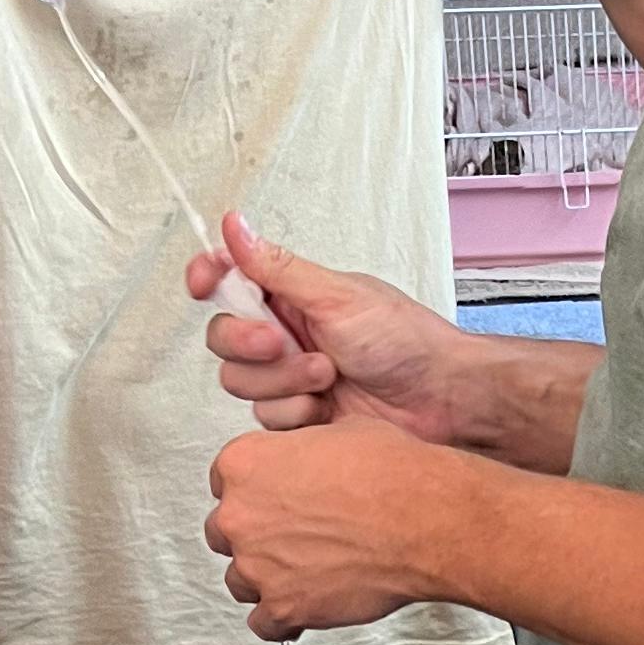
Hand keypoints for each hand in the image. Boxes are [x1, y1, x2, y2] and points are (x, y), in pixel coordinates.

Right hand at [187, 213, 472, 441]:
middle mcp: (287, 333)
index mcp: (293, 294)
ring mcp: (292, 377)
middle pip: (224, 339)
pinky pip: (266, 419)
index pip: (229, 279)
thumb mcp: (337, 295)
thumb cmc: (404, 341)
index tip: (202, 284)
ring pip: (242, 383)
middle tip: (288, 344)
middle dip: (251, 345)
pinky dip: (296, 415)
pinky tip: (329, 411)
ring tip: (329, 377)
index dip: (208, 278)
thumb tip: (233, 224)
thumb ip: (278, 268)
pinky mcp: (300, 417)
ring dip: (284, 382)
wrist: (441, 402)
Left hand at [205, 425, 446, 635]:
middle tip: (287, 537)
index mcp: (245, 464)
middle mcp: (241, 515)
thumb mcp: (338, 433)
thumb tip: (308, 460)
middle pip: (224, 533)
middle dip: (253, 536)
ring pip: (240, 580)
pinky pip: (264, 624)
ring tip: (299, 574)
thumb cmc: (392, 477)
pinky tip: (300, 610)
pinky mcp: (284, 607)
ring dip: (264, 578)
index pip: (223, 483)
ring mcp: (258, 566)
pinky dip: (281, 620)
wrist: (424, 521)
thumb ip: (302, 452)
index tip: (271, 501)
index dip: (253, 494)